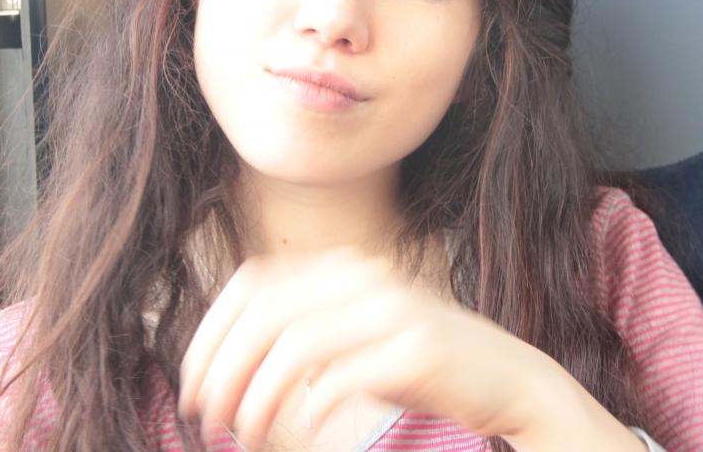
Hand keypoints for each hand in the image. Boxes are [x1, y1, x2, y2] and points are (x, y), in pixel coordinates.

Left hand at [177, 249, 558, 449]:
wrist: (510, 378)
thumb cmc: (421, 365)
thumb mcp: (356, 339)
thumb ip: (305, 334)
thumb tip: (226, 363)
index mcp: (344, 267)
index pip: (251, 283)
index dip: (209, 333)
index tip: (192, 384)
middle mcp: (366, 276)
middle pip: (265, 313)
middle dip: (221, 369)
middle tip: (205, 419)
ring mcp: (395, 309)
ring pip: (295, 345)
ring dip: (256, 398)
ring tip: (244, 436)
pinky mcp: (419, 349)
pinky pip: (341, 378)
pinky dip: (309, 411)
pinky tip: (302, 435)